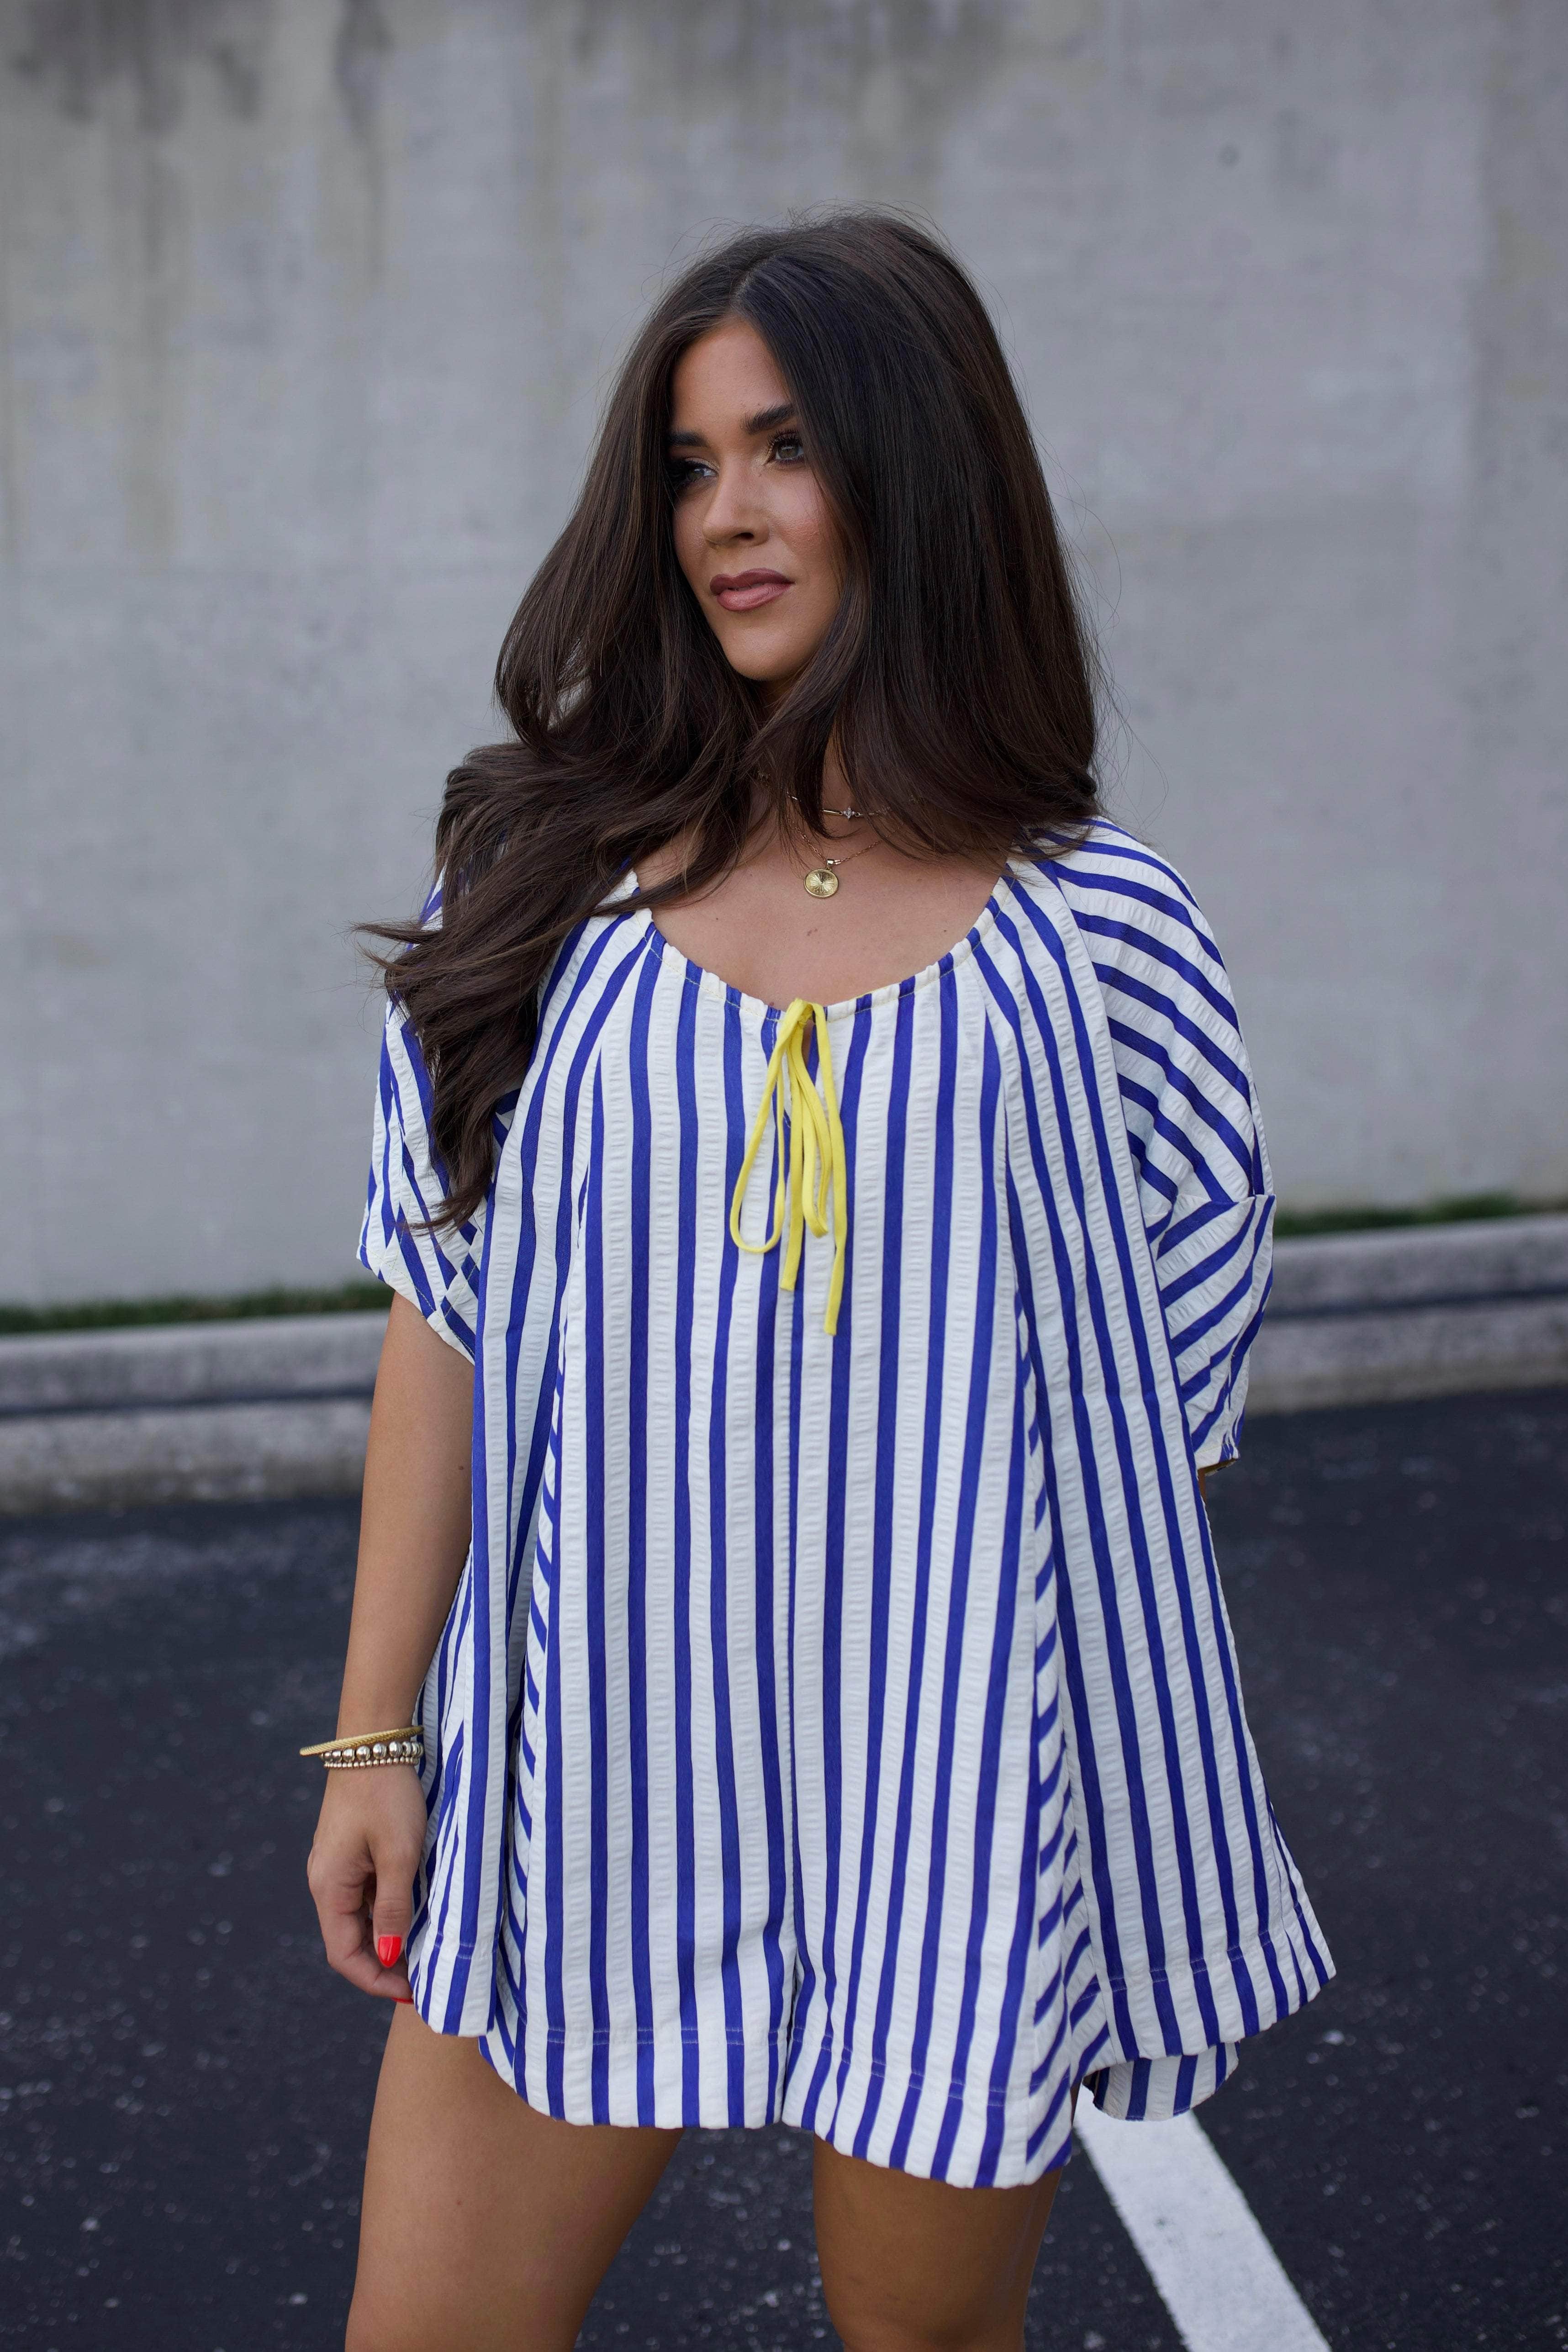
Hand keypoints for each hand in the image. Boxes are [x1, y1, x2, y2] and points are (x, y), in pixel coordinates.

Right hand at [307, 1764, 426, 2000]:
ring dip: (389, 1937)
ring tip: (426, 1950)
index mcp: (329, 1886)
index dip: (375, 1980)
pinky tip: (417, 1913)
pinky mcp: (353, 1850)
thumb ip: (393, 1908)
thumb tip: (389, 1958)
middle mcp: (327, 1880)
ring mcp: (338, 1865)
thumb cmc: (387, 1795)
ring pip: (360, 1917)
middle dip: (384, 1964)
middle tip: (424, 1977)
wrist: (374, 1741)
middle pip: (350, 1940)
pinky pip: (367, 1893)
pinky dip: (389, 1910)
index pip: (344, 1954)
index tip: (411, 1992)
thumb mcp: (398, 1854)